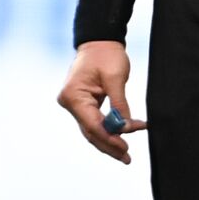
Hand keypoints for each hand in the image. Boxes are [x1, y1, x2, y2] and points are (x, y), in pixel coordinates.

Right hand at [58, 40, 147, 164]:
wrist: (99, 41)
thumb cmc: (106, 54)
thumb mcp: (116, 77)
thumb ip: (119, 104)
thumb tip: (125, 128)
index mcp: (73, 96)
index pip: (93, 125)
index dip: (110, 138)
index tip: (126, 147)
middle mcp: (70, 103)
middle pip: (91, 132)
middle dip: (110, 145)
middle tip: (127, 158)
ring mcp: (75, 105)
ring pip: (93, 131)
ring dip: (110, 141)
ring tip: (126, 154)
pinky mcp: (83, 106)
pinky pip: (95, 123)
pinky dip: (109, 130)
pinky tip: (122, 137)